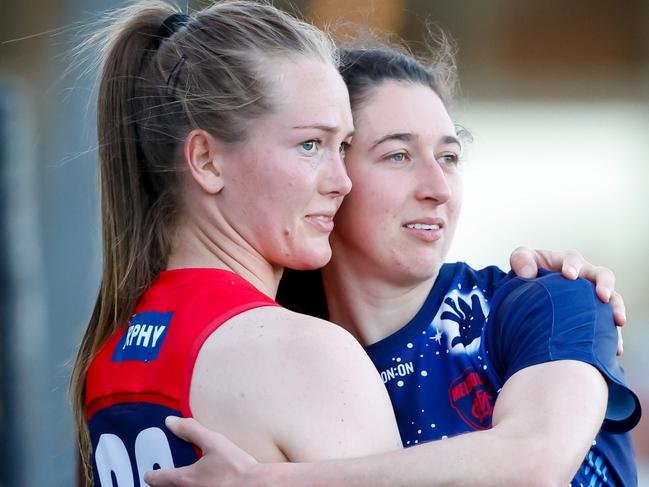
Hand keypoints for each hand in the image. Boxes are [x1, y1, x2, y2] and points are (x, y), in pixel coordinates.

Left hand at [144, 416, 259, 486]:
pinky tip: (204, 480)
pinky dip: (192, 486)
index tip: (150, 471)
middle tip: (165, 472)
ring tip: (185, 476)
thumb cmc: (236, 466)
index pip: (156, 479)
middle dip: (163, 481)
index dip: (151, 473)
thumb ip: (190, 430)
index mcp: (184, 479)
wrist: (257, 486)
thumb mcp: (214, 442)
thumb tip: (170, 422)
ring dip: (177, 484)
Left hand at [509, 247, 624, 354]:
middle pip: (602, 275)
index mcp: (566, 263)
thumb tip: (528, 273)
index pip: (573, 259)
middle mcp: (585, 277)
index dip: (573, 266)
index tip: (569, 276)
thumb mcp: (521, 262)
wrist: (529, 298)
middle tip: (602, 296)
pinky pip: (609, 324)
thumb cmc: (526, 274)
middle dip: (604, 285)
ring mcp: (592, 297)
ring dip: (616, 309)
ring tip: (618, 321)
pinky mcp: (596, 316)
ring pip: (612, 299)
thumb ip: (521, 260)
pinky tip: (616, 349)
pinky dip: (614, 336)